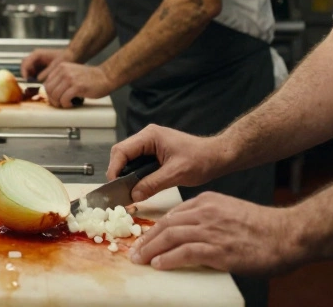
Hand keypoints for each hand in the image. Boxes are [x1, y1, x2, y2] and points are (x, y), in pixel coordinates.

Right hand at [20, 48, 70, 80]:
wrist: (73, 55)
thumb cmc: (65, 58)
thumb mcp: (56, 66)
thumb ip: (46, 72)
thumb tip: (38, 79)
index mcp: (37, 54)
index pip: (25, 63)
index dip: (24, 72)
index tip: (27, 80)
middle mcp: (35, 58)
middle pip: (24, 67)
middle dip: (26, 76)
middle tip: (30, 85)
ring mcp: (37, 63)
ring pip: (28, 71)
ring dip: (30, 79)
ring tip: (35, 87)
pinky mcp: (40, 68)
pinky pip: (33, 74)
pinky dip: (34, 80)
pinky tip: (40, 85)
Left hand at [37, 61, 112, 107]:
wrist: (105, 76)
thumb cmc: (90, 78)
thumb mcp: (72, 73)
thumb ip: (61, 79)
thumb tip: (51, 93)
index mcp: (61, 67)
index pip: (47, 83)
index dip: (50, 94)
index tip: (56, 99)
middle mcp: (64, 71)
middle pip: (48, 90)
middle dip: (53, 100)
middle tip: (61, 103)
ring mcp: (70, 78)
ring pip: (55, 95)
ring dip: (60, 103)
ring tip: (67, 104)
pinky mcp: (77, 86)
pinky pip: (64, 99)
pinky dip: (67, 105)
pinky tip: (72, 103)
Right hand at [108, 125, 231, 202]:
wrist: (217, 156)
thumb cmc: (201, 160)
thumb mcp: (175, 174)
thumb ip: (152, 184)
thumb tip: (133, 196)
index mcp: (150, 136)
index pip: (122, 150)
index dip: (115, 169)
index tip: (114, 187)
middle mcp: (147, 138)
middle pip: (122, 154)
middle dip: (119, 173)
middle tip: (120, 192)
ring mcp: (150, 145)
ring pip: (129, 161)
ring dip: (127, 176)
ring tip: (127, 193)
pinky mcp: (154, 154)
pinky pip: (138, 165)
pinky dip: (135, 177)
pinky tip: (138, 189)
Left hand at [128, 192, 306, 276]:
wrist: (286, 234)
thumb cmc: (263, 228)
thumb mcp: (230, 213)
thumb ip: (210, 220)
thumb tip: (192, 236)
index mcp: (208, 202)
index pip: (173, 214)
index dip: (155, 228)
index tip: (146, 238)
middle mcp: (205, 212)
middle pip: (166, 224)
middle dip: (147, 238)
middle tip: (135, 250)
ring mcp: (210, 229)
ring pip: (170, 237)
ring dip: (151, 249)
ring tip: (140, 259)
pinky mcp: (217, 248)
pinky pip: (184, 252)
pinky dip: (168, 259)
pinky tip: (159, 264)